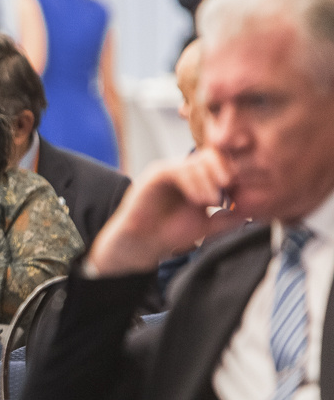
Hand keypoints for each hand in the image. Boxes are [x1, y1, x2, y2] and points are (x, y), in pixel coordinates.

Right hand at [90, 149, 234, 275]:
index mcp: (198, 179)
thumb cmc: (170, 234)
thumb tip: (256, 210)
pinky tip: (198, 200)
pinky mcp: (156, 175)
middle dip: (225, 172)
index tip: (241, 191)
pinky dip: (193, 183)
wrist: (143, 244)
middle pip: (213, 156)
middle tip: (228, 191)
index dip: (234, 173)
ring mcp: (170, 170)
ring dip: (210, 181)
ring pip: (198, 161)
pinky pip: (179, 170)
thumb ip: (230, 216)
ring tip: (212, 201)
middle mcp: (184, 170)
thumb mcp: (209, 225)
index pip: (221, 164)